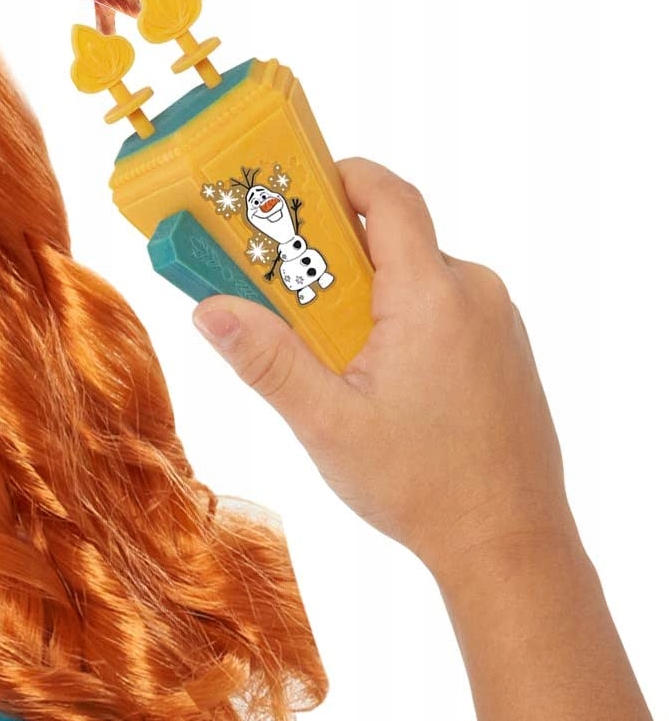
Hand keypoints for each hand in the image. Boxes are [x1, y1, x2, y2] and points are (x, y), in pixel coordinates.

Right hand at [192, 156, 574, 581]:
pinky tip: (377, 376)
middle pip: (396, 238)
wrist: (512, 545)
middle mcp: (474, 293)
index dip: (342, 175)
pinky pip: (446, 306)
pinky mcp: (506, 349)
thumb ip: (266, 358)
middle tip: (287, 289)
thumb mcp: (326, 422)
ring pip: (419, 276)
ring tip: (329, 350)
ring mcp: (498, 321)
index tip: (295, 187)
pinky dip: (404, 318)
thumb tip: (207, 307)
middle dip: (336, 255)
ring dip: (370, 293)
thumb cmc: (422, 485)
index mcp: (431, 296)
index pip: (390, 195)